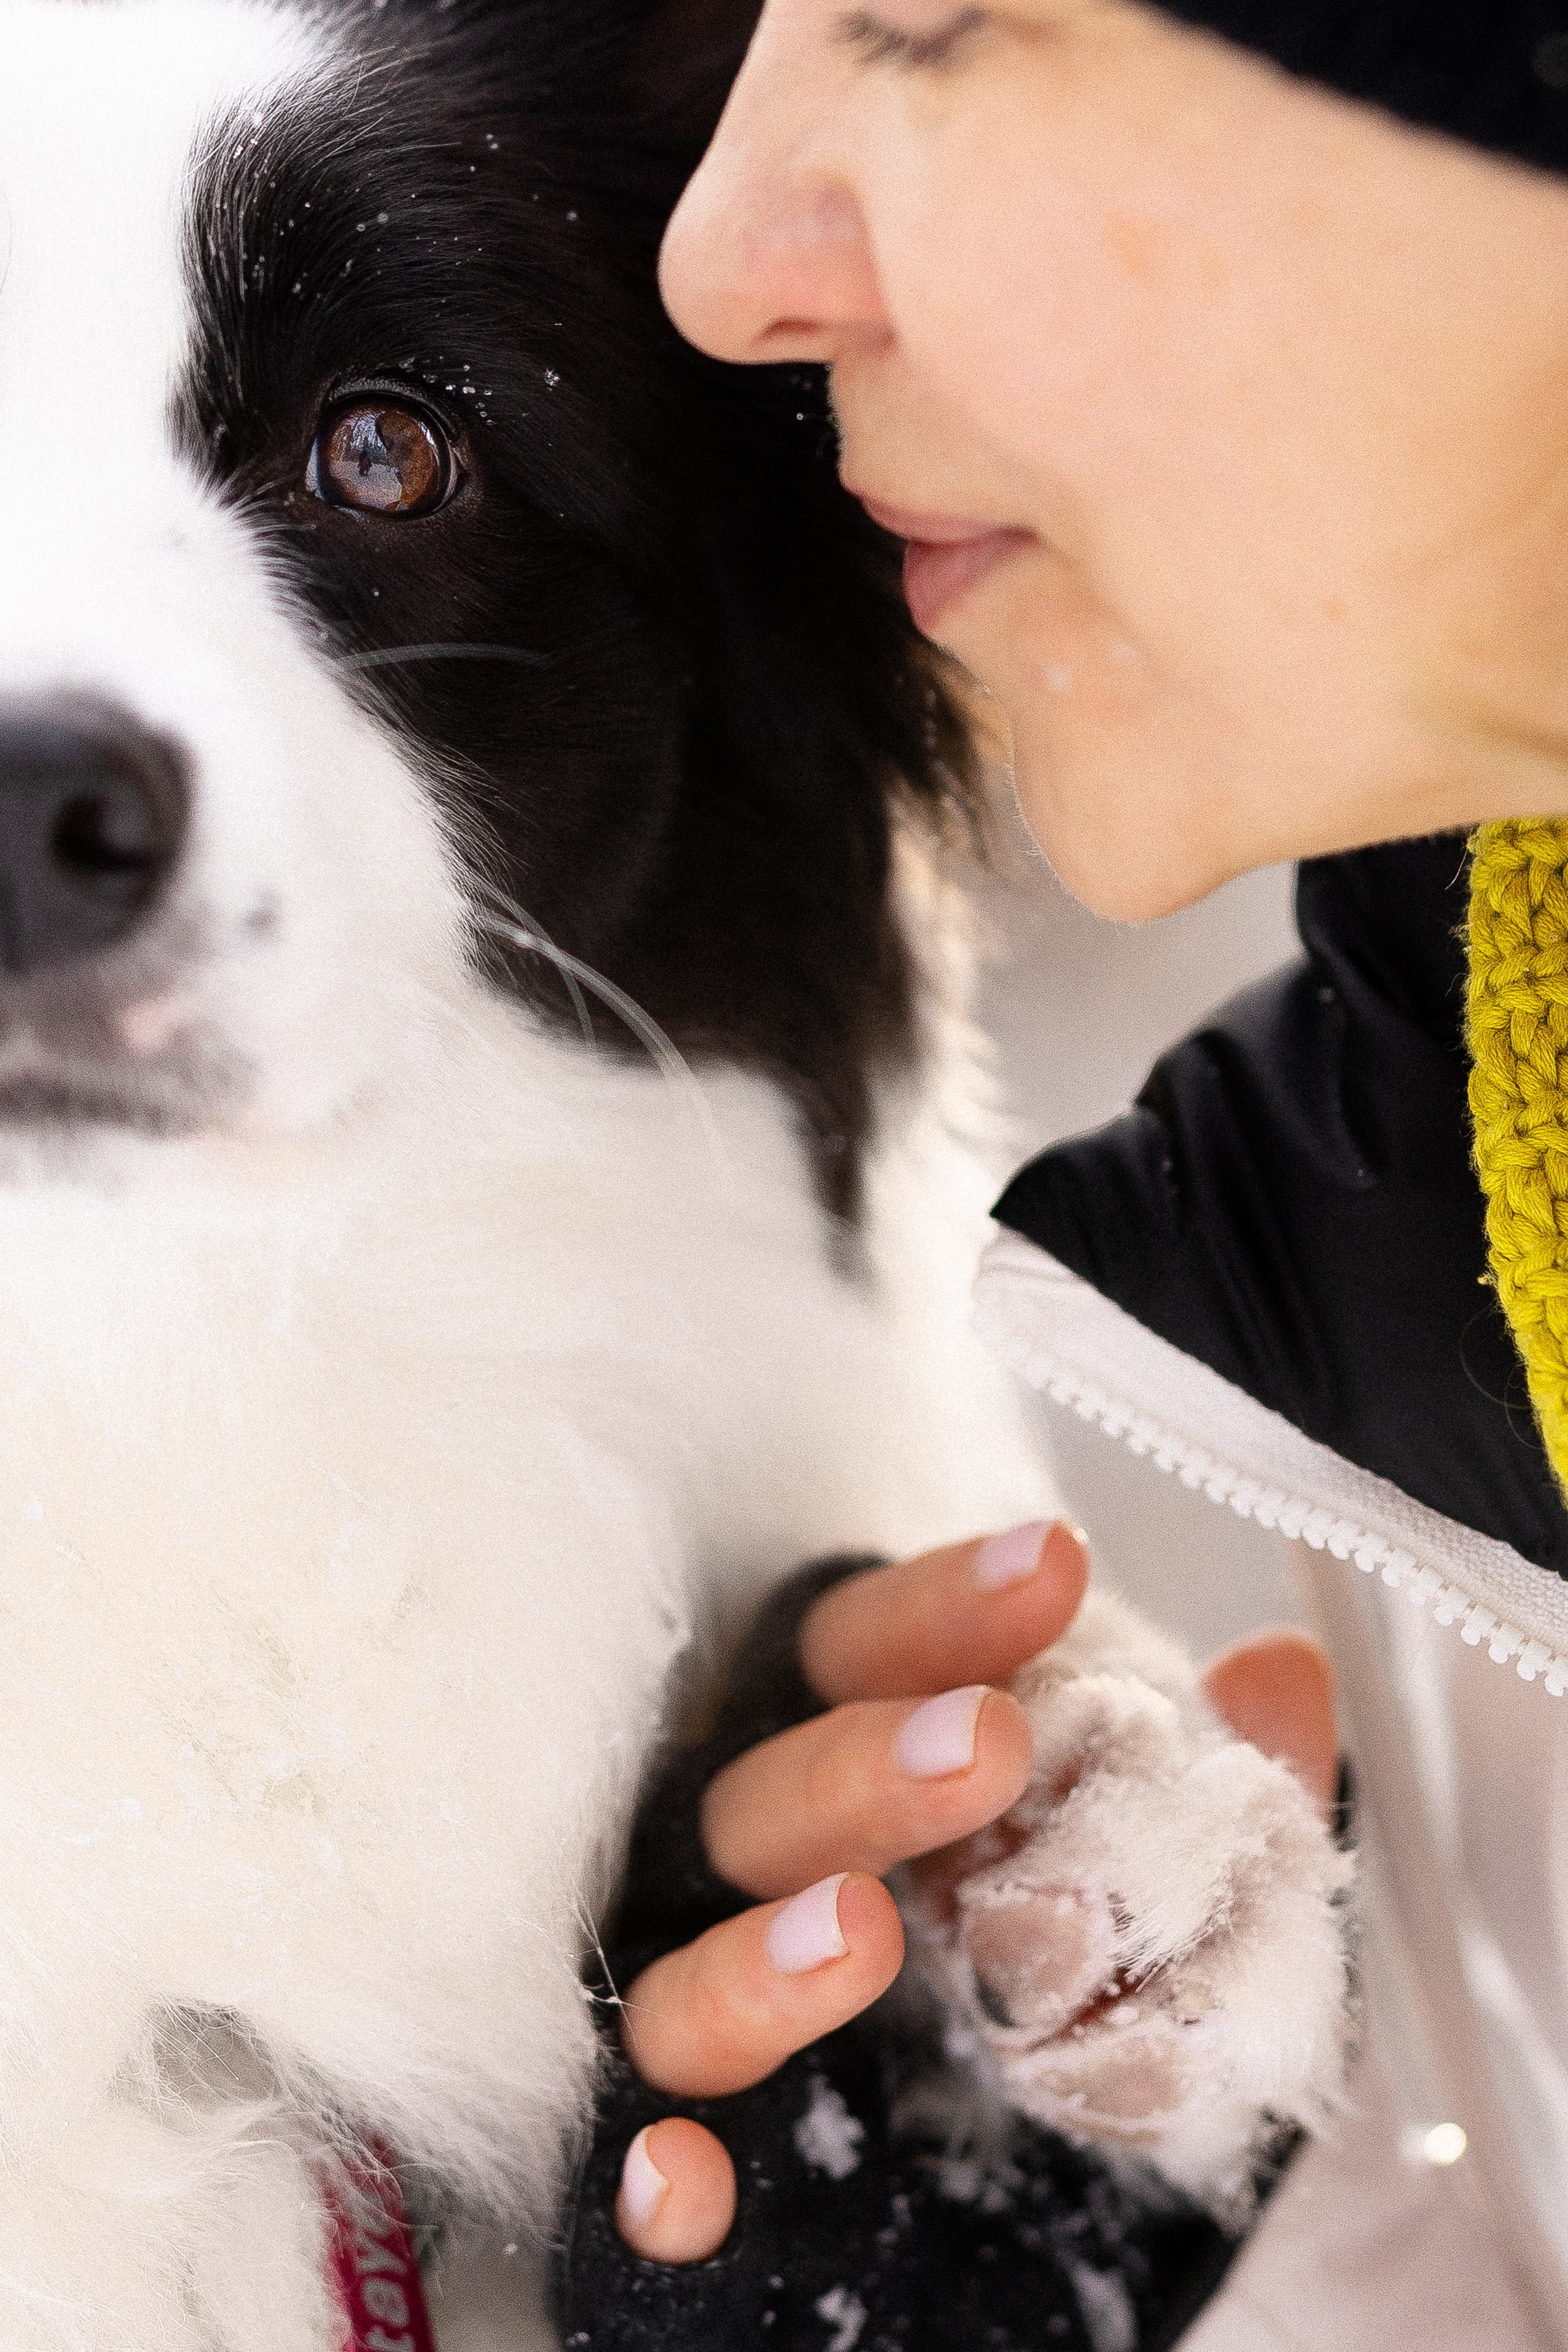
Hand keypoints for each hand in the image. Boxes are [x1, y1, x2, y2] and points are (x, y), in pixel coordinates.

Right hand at [611, 1524, 1336, 2262]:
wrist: (983, 2198)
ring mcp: (693, 2010)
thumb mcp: (1145, 1869)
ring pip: (676, 1978)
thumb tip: (1281, 1669)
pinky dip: (647, 2176)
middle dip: (869, 1766)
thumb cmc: (1038, 1967)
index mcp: (845, 1762)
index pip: (859, 1650)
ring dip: (758, 1961)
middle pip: (766, 1797)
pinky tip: (690, 2178)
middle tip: (988, 1748)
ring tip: (864, 1940)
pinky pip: (623, 2173)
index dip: (945, 1610)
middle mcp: (749, 1873)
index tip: (1054, 1561)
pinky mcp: (665, 2163)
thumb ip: (1202, 1777)